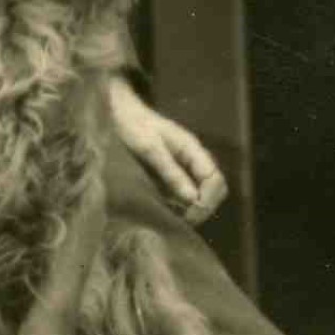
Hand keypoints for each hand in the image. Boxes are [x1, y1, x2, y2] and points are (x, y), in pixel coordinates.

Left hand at [107, 79, 227, 226]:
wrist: (119, 113)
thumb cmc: (134, 127)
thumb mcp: (151, 150)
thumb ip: (171, 173)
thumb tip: (193, 199)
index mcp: (193, 150)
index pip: (215, 180)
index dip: (208, 200)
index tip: (190, 214)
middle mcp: (193, 159)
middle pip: (215, 188)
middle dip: (204, 207)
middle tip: (184, 220)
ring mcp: (184, 167)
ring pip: (202, 193)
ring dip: (193, 208)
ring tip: (174, 219)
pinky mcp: (172, 174)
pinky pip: (185, 193)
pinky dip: (181, 205)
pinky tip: (167, 212)